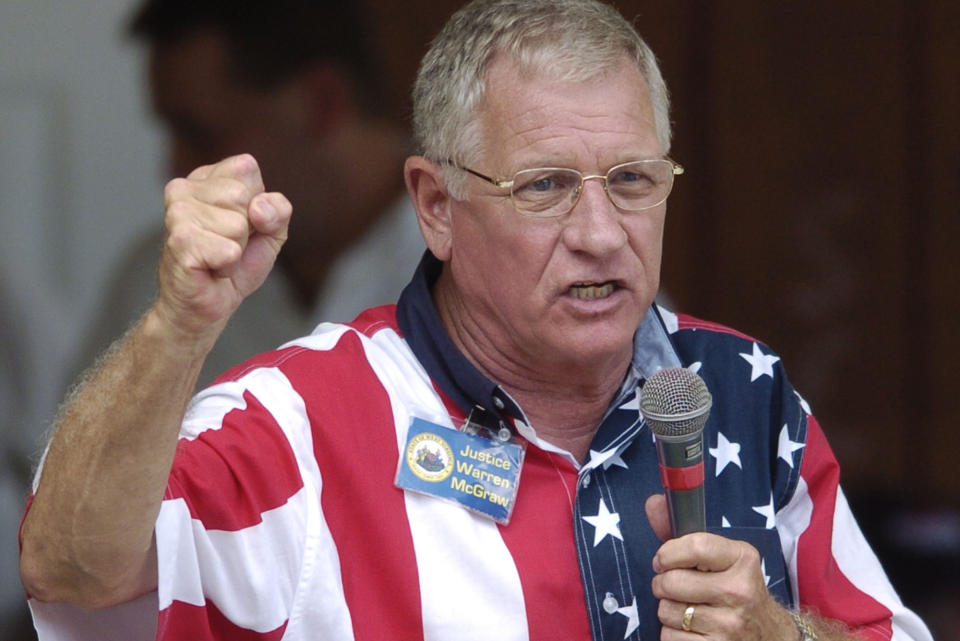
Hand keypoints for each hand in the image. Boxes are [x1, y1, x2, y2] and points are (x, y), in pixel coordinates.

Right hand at [155, 154, 291, 340]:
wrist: (208, 303)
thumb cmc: (234, 264)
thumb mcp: (271, 231)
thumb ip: (279, 209)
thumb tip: (259, 207)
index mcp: (205, 177)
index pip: (247, 168)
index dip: (257, 203)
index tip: (241, 224)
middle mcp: (184, 188)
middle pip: (242, 196)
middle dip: (247, 228)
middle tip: (227, 244)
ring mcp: (177, 213)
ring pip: (237, 225)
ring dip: (236, 249)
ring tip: (217, 256)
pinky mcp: (179, 241)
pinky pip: (228, 250)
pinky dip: (228, 266)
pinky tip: (211, 268)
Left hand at [644, 494, 795, 639]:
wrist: (769, 635)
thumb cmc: (733, 589)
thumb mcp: (719, 558)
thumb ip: (682, 533)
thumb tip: (652, 502)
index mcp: (743, 559)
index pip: (695, 546)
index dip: (668, 553)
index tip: (663, 560)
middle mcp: (741, 591)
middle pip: (672, 582)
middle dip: (663, 584)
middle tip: (675, 588)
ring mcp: (730, 624)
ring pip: (667, 611)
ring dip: (669, 611)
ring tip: (689, 610)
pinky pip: (669, 637)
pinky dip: (673, 634)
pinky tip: (693, 631)